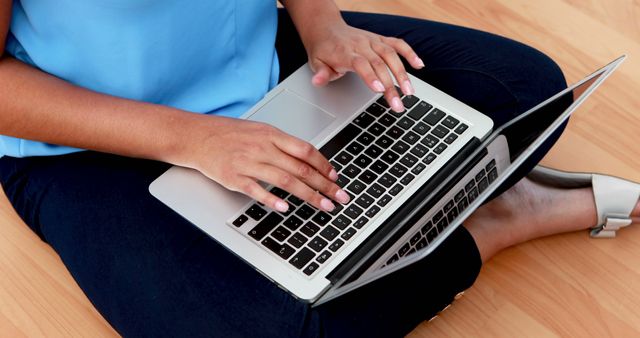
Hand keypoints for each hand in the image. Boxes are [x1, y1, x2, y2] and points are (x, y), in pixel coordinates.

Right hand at [186, 115, 349, 212]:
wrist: (196, 136)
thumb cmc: (228, 134)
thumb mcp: (259, 130)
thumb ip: (281, 144)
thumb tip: (307, 158)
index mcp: (271, 134)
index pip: (305, 150)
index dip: (324, 165)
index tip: (335, 177)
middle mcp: (263, 148)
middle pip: (301, 168)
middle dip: (325, 184)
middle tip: (339, 197)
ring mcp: (248, 163)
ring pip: (285, 180)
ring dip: (308, 195)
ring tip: (323, 206)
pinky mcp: (234, 178)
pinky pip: (257, 190)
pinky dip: (272, 199)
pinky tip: (285, 208)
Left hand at [303, 21, 424, 112]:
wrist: (326, 28)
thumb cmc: (323, 49)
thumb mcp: (315, 63)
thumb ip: (321, 74)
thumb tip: (317, 82)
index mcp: (345, 53)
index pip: (361, 64)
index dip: (370, 76)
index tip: (379, 90)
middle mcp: (361, 45)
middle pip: (379, 64)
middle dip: (391, 85)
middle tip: (398, 104)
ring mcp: (372, 41)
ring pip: (391, 55)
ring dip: (402, 73)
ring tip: (410, 92)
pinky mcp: (380, 39)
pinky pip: (397, 44)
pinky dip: (409, 53)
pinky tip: (419, 65)